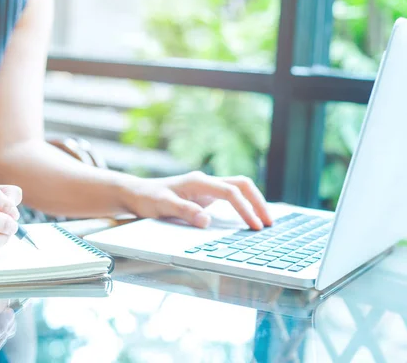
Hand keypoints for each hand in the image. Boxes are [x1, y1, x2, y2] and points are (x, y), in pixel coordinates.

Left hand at [126, 171, 272, 229]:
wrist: (136, 193)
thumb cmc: (148, 199)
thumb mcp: (162, 207)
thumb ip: (184, 212)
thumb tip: (206, 221)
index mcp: (198, 182)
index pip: (230, 193)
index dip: (245, 209)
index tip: (254, 226)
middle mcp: (206, 181)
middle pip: (242, 185)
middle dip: (258, 202)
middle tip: (270, 222)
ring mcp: (207, 188)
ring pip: (239, 188)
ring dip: (254, 202)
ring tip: (265, 222)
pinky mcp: (206, 195)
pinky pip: (232, 196)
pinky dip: (245, 205)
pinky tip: (250, 218)